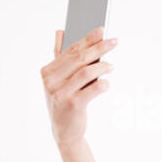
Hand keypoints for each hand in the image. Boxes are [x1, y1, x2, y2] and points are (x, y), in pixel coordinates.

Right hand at [40, 26, 117, 146]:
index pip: (70, 51)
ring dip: (103, 67)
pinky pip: (93, 89)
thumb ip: (59, 56)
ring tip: (111, 66)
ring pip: (87, 72)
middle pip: (79, 59)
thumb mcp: (58, 80)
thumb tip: (60, 31)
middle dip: (99, 48)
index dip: (87, 39)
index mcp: (47, 72)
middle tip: (114, 41)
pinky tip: (106, 84)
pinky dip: (103, 84)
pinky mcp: (72, 105)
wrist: (64, 131)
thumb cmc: (63, 101)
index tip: (101, 30)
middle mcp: (51, 81)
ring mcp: (60, 93)